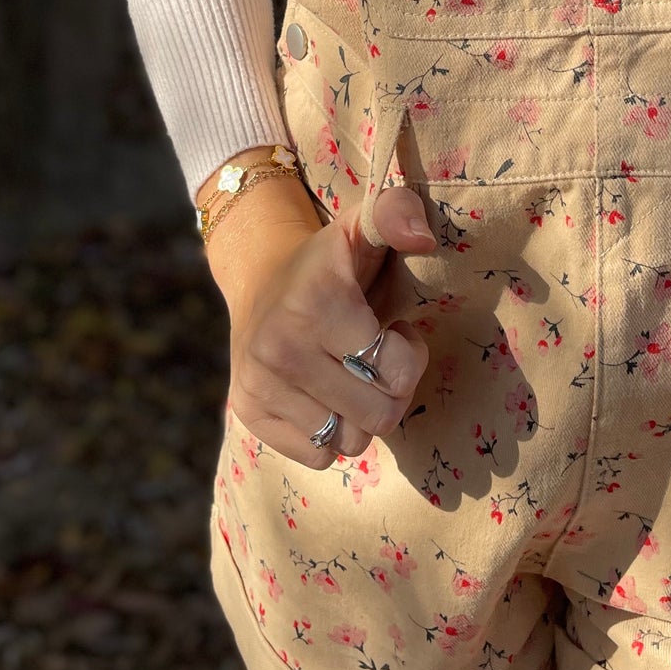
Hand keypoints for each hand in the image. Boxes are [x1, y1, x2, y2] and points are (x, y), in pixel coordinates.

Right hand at [224, 183, 437, 470]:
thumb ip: (399, 213)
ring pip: (349, 441)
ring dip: (361, 414)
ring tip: (351, 375)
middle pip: (378, 416)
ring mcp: (260, 385)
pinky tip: (323, 395)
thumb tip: (422, 238)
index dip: (408, 355)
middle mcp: (281, 348)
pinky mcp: (248, 412)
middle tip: (377, 359)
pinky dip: (329, 434)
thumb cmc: (330, 262)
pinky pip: (317, 456)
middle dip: (390, 391)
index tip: (393, 330)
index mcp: (317, 304)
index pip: (395, 372)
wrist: (260, 278)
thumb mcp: (363, 225)